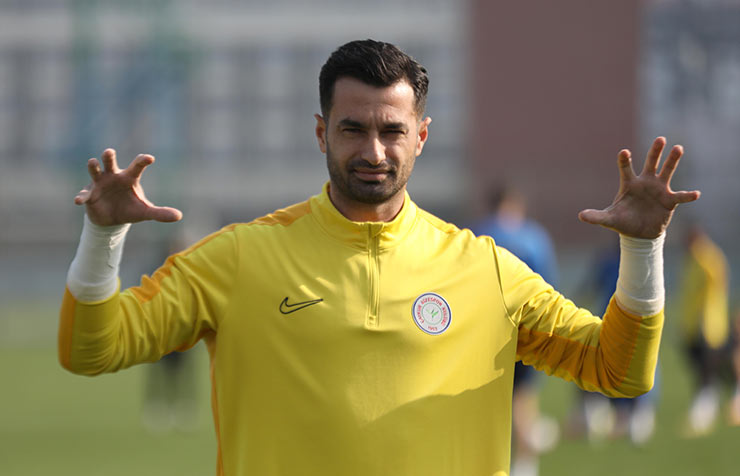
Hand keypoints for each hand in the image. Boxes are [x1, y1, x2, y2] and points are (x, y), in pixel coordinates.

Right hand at [74, 149, 182, 225]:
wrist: (112, 219)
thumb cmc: (130, 209)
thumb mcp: (145, 212)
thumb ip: (160, 213)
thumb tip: (179, 216)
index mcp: (129, 177)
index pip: (137, 166)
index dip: (142, 161)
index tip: (150, 158)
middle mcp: (113, 176)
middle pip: (111, 162)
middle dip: (109, 156)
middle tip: (109, 152)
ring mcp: (99, 183)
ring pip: (95, 171)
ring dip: (93, 166)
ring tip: (93, 162)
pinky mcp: (89, 195)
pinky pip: (84, 195)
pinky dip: (81, 197)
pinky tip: (78, 200)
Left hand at [578, 137, 699, 237]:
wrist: (639, 233)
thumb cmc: (623, 222)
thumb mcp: (608, 219)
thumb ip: (596, 216)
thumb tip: (580, 216)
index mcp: (629, 184)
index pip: (626, 168)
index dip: (624, 160)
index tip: (624, 152)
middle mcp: (645, 182)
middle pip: (651, 163)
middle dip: (655, 151)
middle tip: (660, 139)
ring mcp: (659, 189)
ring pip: (667, 171)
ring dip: (672, 160)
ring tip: (678, 148)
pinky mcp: (669, 201)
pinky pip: (680, 196)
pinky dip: (688, 196)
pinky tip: (696, 194)